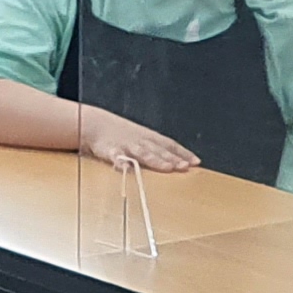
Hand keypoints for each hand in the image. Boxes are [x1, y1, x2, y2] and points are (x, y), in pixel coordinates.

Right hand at [76, 107, 195, 172]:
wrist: (96, 124)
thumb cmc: (122, 134)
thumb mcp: (142, 139)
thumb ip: (159, 150)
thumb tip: (180, 161)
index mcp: (149, 138)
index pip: (170, 145)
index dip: (183, 153)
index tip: (196, 162)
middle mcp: (141, 141)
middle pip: (159, 150)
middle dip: (173, 158)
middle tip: (185, 166)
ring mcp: (126, 145)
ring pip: (143, 153)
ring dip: (155, 160)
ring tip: (167, 167)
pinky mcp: (110, 151)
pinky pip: (116, 157)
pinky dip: (121, 162)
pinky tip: (126, 168)